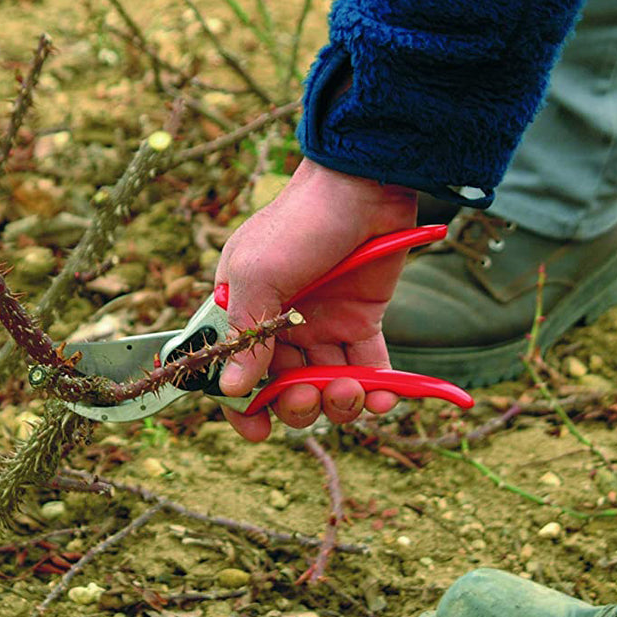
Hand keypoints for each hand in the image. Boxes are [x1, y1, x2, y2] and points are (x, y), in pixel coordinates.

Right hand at [215, 157, 416, 440]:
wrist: (363, 186)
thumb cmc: (298, 225)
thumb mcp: (258, 275)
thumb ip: (247, 334)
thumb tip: (232, 389)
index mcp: (244, 312)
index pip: (235, 371)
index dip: (242, 406)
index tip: (259, 431)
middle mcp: (282, 325)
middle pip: (283, 386)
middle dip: (297, 404)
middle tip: (312, 396)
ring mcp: (324, 324)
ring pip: (326, 383)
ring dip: (338, 401)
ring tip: (351, 391)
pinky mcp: (363, 320)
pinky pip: (368, 367)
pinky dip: (376, 389)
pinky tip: (384, 398)